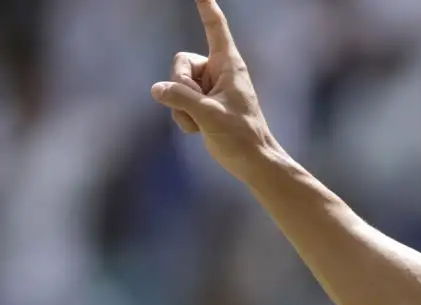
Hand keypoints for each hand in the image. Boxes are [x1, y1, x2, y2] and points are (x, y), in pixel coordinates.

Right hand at [151, 0, 277, 179]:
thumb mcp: (210, 115)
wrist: (252, 163)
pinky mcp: (201, 104)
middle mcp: (217, 72)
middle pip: (180, 62)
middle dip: (181, 86)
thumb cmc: (242, 137)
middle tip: (200, 107)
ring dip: (182, 107)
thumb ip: (181, 99)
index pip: (215, 29)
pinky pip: (176, 102)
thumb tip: (157, 89)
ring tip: (203, 123)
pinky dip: (183, 117)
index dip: (207, 9)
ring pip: (175, 84)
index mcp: (229, 66)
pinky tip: (199, 130)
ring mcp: (208, 88)